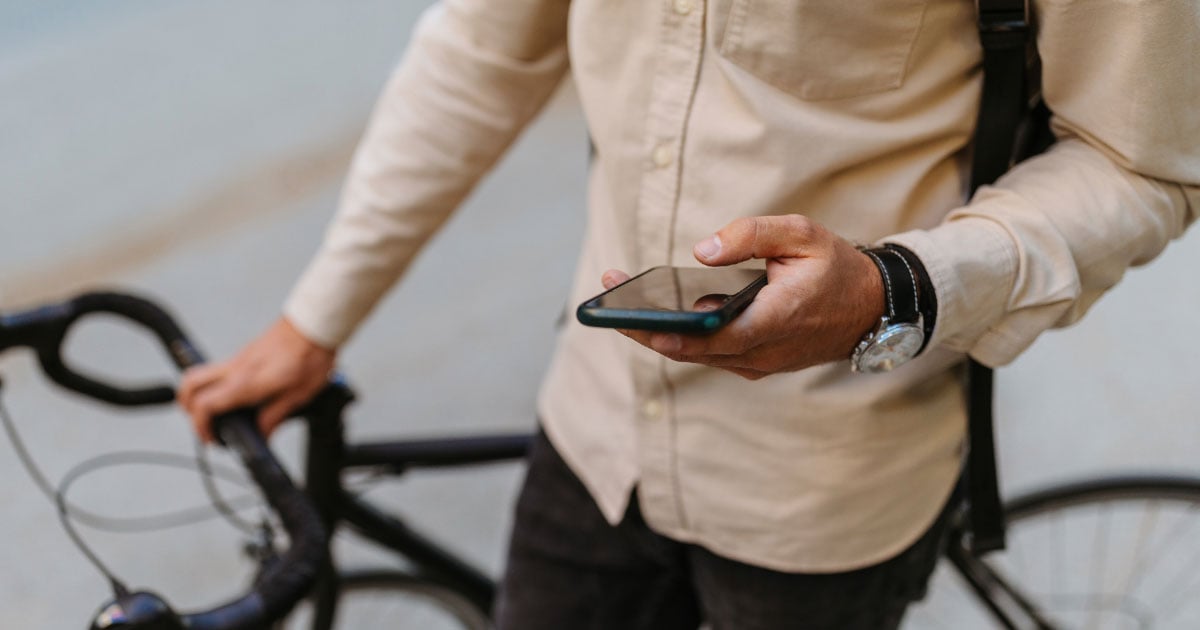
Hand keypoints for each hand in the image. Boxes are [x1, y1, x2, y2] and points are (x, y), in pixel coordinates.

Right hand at [177, 317, 335, 441]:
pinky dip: (217, 386)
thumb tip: (262, 435)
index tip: (212, 438)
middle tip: (206, 425)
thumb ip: (275, 417)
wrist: (313, 323)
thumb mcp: (298, 396)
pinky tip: (237, 397)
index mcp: (246, 382)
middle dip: (188, 408)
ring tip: (219, 413)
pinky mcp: (244, 354)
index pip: (204, 405)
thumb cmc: (309, 355)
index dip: (201, 427)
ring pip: (201, 375)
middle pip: (189, 384)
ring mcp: (237, 360)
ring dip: (199, 395)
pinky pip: (218, 371)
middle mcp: (235, 369)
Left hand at [603, 215, 883, 378]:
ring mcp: (758, 363)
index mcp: (776, 319)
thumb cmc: (836, 268)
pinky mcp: (753, 364)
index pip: (715, 335)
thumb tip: (702, 249)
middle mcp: (763, 351)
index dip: (673, 330)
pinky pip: (709, 355)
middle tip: (606, 303)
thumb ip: (752, 235)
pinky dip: (680, 338)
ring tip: (619, 302)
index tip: (639, 318)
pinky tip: (654, 313)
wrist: (871, 310)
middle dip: (645, 327)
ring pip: (696, 355)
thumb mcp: (802, 235)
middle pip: (692, 349)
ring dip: (657, 332)